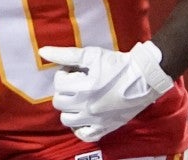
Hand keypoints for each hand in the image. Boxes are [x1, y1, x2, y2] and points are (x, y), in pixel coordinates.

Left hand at [39, 41, 173, 142]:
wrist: (144, 77)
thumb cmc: (118, 64)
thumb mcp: (92, 55)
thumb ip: (66, 55)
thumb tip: (42, 52)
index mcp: (82, 88)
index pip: (58, 83)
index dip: (65, 73)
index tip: (75, 70)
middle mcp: (85, 107)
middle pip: (59, 102)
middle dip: (65, 90)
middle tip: (78, 83)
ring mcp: (94, 120)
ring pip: (67, 120)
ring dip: (69, 108)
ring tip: (80, 98)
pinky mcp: (105, 127)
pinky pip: (84, 135)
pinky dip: (80, 128)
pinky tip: (85, 116)